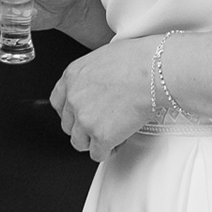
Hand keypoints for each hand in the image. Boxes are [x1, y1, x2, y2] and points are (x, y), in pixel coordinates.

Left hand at [50, 36, 153, 161]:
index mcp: (72, 75)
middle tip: (101, 122)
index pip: (57, 101)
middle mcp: (74, 98)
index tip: (80, 113)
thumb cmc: (139, 60)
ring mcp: (85, 119)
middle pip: (68, 124)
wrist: (154, 71)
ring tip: (111, 132)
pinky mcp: (101, 136)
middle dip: (84, 126)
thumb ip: (93, 75)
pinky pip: (98, 154)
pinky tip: (119, 140)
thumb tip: (99, 84)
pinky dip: (109, 150)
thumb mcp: (104, 57)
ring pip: (79, 142)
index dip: (71, 110)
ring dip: (94, 140)